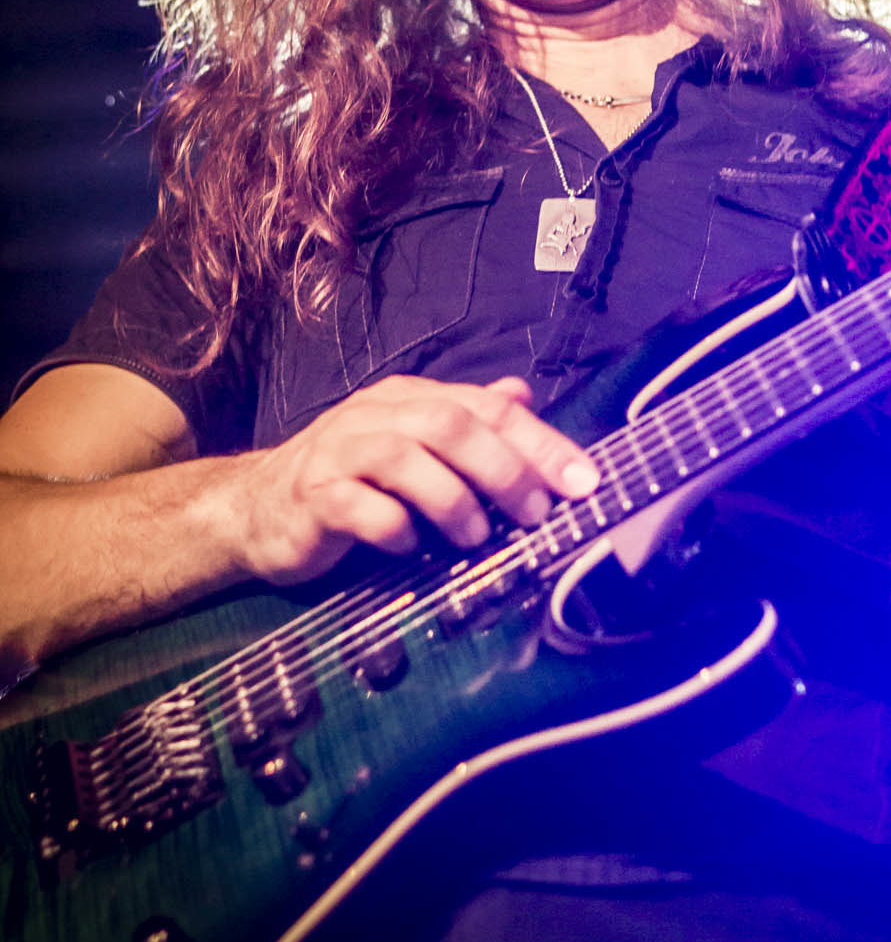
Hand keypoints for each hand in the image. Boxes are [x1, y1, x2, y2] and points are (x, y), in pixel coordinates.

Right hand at [229, 374, 598, 585]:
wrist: (257, 508)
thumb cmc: (350, 481)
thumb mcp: (413, 444)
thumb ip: (467, 422)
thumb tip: (522, 395)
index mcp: (410, 399)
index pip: (487, 408)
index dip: (540, 442)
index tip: (583, 481)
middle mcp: (377, 414)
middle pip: (450, 424)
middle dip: (504, 469)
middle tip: (534, 513)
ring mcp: (340, 451)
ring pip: (405, 457)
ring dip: (452, 500)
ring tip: (475, 537)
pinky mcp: (312, 495)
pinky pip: (359, 506)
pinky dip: (394, 528)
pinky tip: (410, 547)